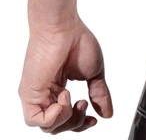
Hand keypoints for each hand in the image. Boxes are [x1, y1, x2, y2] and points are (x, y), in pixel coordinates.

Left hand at [18, 17, 112, 132]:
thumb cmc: (76, 40)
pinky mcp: (29, 94)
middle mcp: (45, 94)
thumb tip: (107, 114)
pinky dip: (53, 117)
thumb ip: (99, 94)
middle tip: (85, 105)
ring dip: (66, 119)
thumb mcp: (94, 72)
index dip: (81, 122)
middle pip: (57, 126)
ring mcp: (36, 95)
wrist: (63, 27)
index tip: (95, 118)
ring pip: (47, 126)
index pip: (66, 118)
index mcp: (57, 89)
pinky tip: (64, 98)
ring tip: (75, 99)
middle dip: (75, 123)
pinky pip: (34, 120)